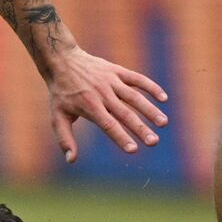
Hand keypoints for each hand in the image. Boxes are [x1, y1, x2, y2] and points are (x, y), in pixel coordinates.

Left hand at [47, 47, 167, 162]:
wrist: (62, 60)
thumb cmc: (60, 93)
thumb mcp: (57, 117)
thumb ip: (65, 139)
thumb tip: (72, 160)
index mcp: (90, 107)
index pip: (109, 125)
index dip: (121, 138)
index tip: (133, 150)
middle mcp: (103, 94)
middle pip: (125, 114)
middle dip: (141, 129)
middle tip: (154, 142)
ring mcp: (112, 81)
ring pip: (135, 97)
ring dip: (150, 110)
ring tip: (163, 123)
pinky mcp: (117, 71)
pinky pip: (137, 79)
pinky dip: (151, 87)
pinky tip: (164, 98)